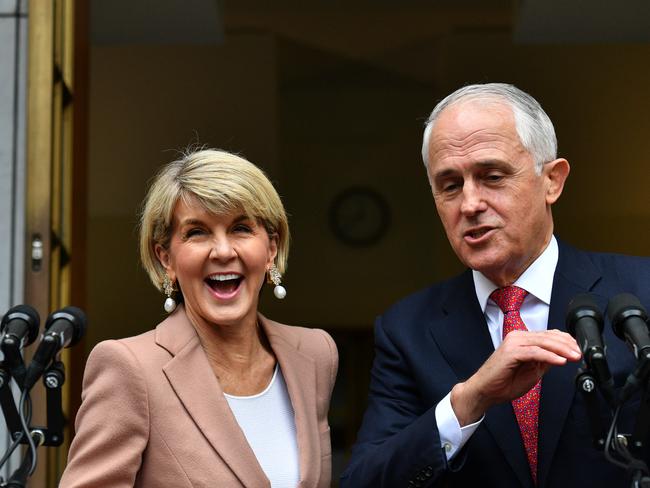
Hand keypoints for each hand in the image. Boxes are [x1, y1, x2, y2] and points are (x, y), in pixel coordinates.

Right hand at [450, 330, 580, 425]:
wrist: (485, 391)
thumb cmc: (504, 382)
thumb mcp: (532, 371)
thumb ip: (544, 361)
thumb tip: (561, 356)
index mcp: (522, 340)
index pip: (548, 335)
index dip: (566, 341)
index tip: (579, 350)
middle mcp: (517, 337)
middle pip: (548, 337)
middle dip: (567, 345)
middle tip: (580, 353)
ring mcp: (513, 343)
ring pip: (543, 342)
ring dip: (562, 349)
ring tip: (575, 356)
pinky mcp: (511, 352)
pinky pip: (535, 352)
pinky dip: (550, 356)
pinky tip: (561, 361)